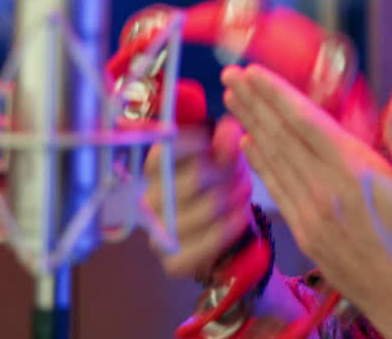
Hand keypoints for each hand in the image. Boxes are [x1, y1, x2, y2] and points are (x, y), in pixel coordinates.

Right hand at [142, 118, 254, 277]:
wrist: (224, 238)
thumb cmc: (218, 186)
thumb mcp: (225, 158)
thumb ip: (226, 140)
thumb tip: (229, 129)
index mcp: (155, 173)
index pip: (161, 153)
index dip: (194, 143)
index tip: (216, 143)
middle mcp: (149, 203)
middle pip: (195, 178)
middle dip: (229, 172)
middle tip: (242, 175)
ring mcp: (158, 235)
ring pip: (209, 208)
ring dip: (236, 197)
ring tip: (242, 194)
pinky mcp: (173, 262)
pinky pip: (211, 241)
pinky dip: (233, 226)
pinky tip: (239, 216)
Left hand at [223, 65, 391, 338]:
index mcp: (356, 172)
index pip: (307, 122)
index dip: (278, 94)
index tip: (255, 73)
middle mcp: (326, 190)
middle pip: (282, 137)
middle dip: (255, 103)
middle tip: (232, 75)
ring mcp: (312, 213)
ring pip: (274, 160)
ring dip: (251, 126)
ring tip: (233, 100)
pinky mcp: (305, 232)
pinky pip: (276, 190)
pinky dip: (259, 163)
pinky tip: (247, 144)